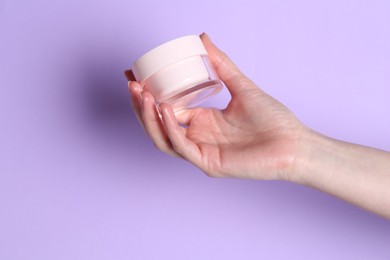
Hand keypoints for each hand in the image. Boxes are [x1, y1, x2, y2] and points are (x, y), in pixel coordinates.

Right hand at [125, 33, 306, 180]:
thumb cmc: (273, 119)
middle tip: (132, 83)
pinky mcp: (208, 163)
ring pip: (163, 138)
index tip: (134, 74)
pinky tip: (163, 108)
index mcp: (202, 122)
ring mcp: (201, 152)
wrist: (294, 143)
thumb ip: (221, 64)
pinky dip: (170, 128)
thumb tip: (203, 38)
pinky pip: (182, 147)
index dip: (147, 94)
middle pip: (158, 124)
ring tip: (141, 94)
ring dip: (148, 117)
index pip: (166, 109)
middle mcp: (198, 137)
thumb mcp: (241, 85)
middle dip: (141, 105)